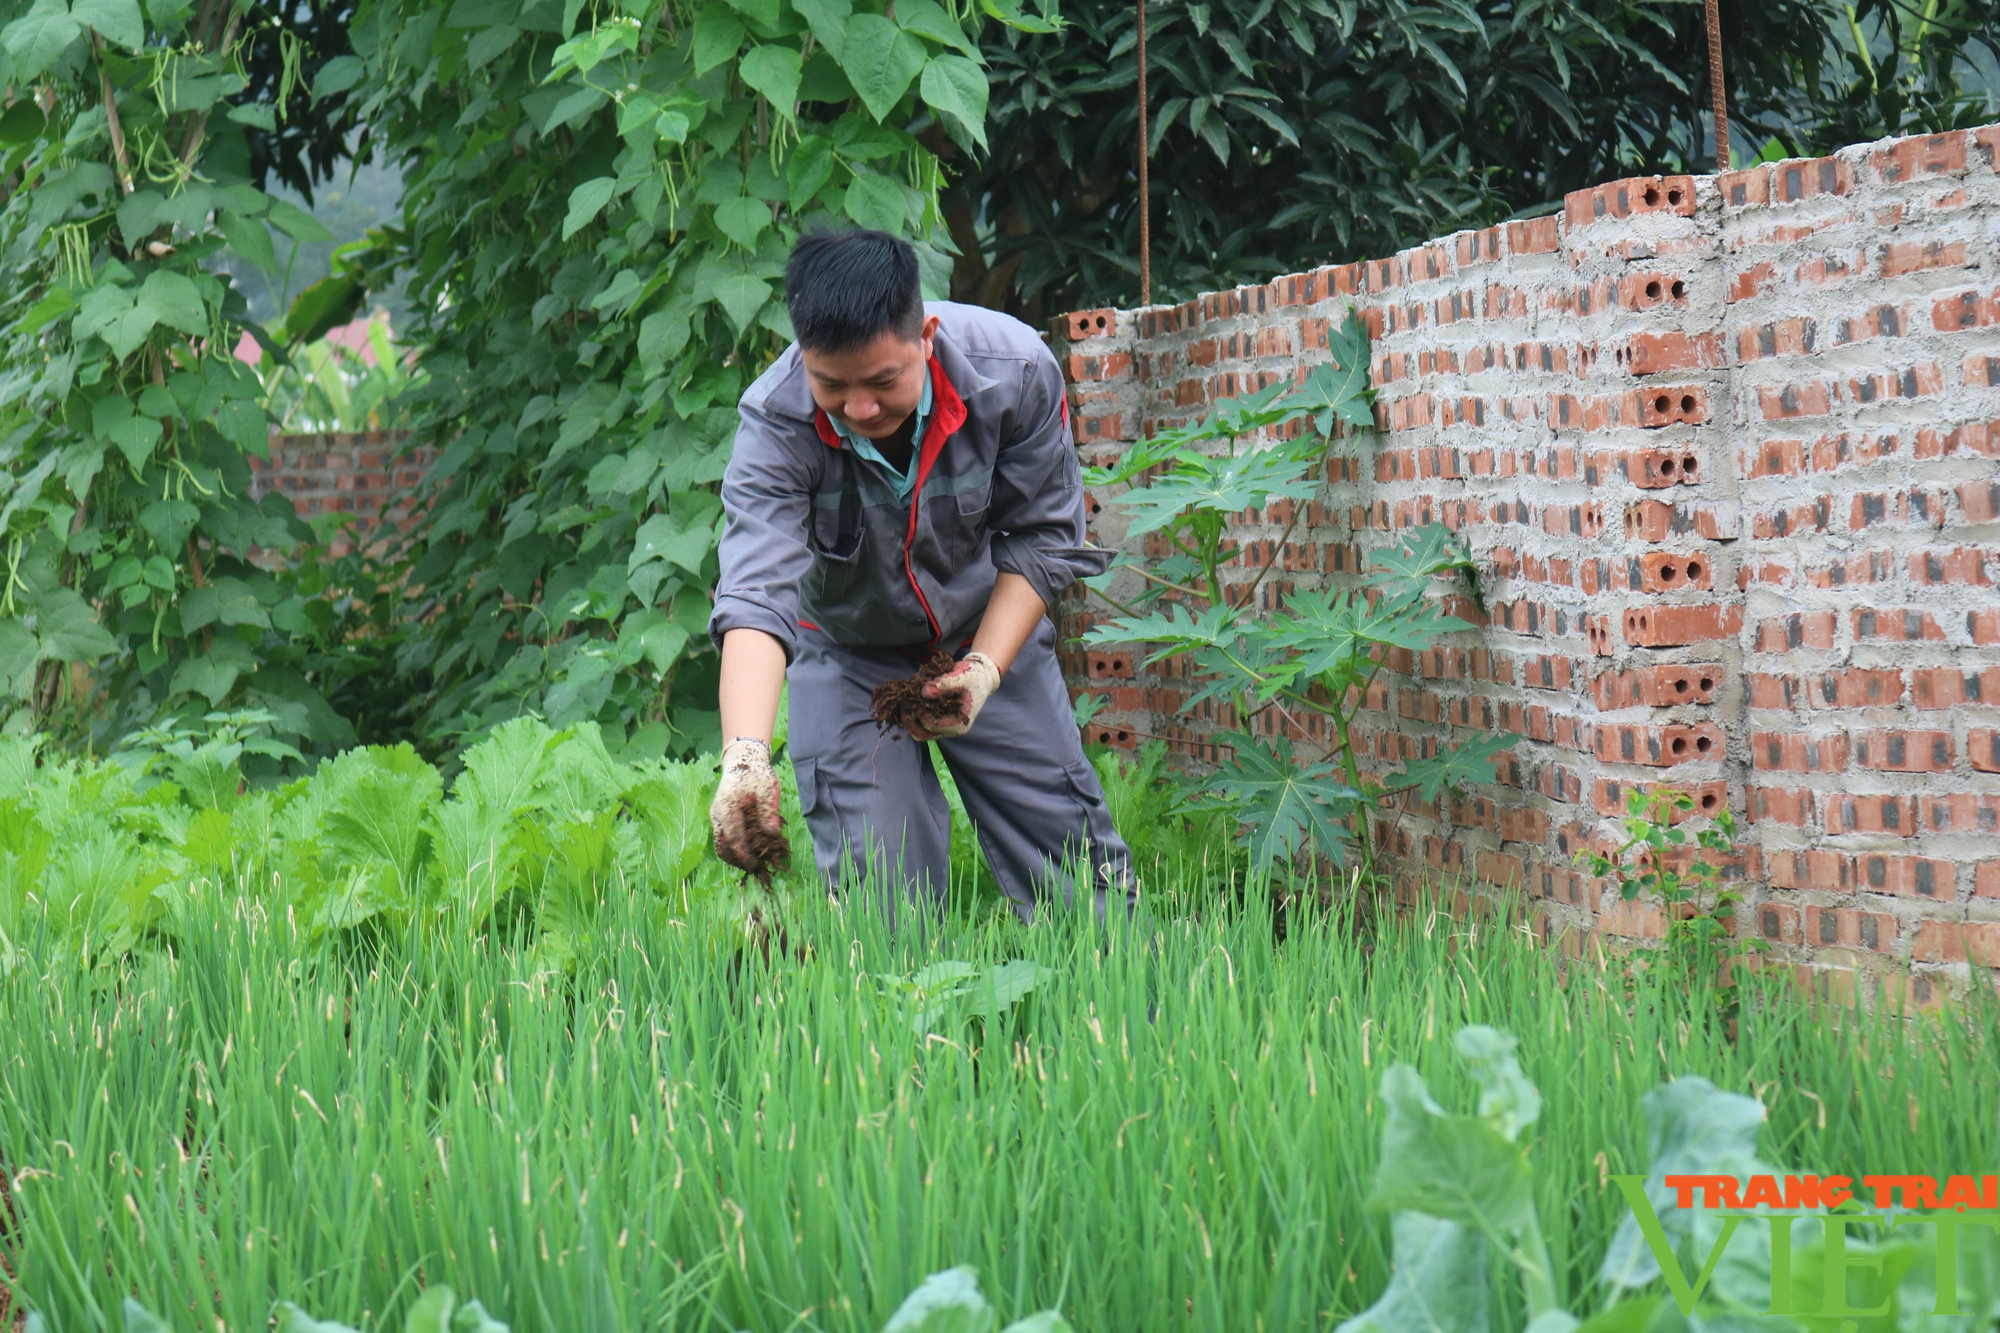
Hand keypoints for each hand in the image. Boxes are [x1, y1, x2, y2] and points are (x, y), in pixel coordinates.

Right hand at [709, 738, 784, 873]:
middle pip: (722, 846)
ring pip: (721, 844)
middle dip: (738, 860)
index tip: (756, 865)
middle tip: (756, 868)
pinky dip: (734, 846)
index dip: (744, 855)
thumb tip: (773, 834)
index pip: (733, 839)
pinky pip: (724, 837)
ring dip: (735, 855)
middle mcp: (718, 815)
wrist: (743, 758)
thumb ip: (769, 812)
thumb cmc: (757, 773)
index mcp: (727, 808)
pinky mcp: (720, 817)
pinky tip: (750, 849)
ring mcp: (717, 816)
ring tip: (754, 861)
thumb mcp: (767, 790)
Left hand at [911, 652, 1000, 739]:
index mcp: (959, 724)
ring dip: (909, 719)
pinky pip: (921, 723)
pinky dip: (913, 715)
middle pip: (922, 734)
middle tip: (904, 703)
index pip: (932, 725)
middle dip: (910, 719)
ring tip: (904, 703)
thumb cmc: (973, 677)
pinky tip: (908, 703)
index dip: (920, 712)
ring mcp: (943, 725)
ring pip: (919, 731)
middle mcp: (950, 729)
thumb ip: (944, 684)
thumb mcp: (961, 677)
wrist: (980, 676)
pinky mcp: (938, 719)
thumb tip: (924, 692)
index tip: (915, 697)